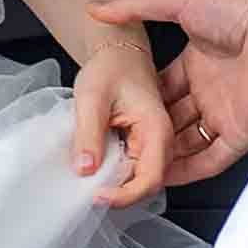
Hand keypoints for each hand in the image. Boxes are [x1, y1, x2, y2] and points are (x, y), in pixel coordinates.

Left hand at [71, 35, 170, 208]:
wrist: (117, 52)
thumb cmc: (109, 67)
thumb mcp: (91, 97)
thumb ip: (88, 134)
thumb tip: (85, 169)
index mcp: (158, 129)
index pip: (150, 179)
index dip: (124, 196)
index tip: (96, 196)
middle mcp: (162, 141)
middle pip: (145, 185)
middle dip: (118, 194)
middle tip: (86, 191)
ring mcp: (153, 145)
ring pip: (137, 180)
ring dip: (114, 185)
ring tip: (88, 179)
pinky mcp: (141, 146)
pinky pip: (129, 169)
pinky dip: (112, 174)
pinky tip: (94, 166)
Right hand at [88, 0, 247, 185]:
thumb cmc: (240, 6)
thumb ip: (136, 5)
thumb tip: (96, 9)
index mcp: (196, 61)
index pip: (160, 89)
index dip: (136, 104)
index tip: (109, 118)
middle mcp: (210, 89)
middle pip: (170, 120)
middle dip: (144, 135)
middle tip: (112, 151)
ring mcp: (225, 113)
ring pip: (187, 144)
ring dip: (161, 157)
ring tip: (128, 172)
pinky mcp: (242, 133)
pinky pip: (211, 160)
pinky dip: (187, 172)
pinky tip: (161, 180)